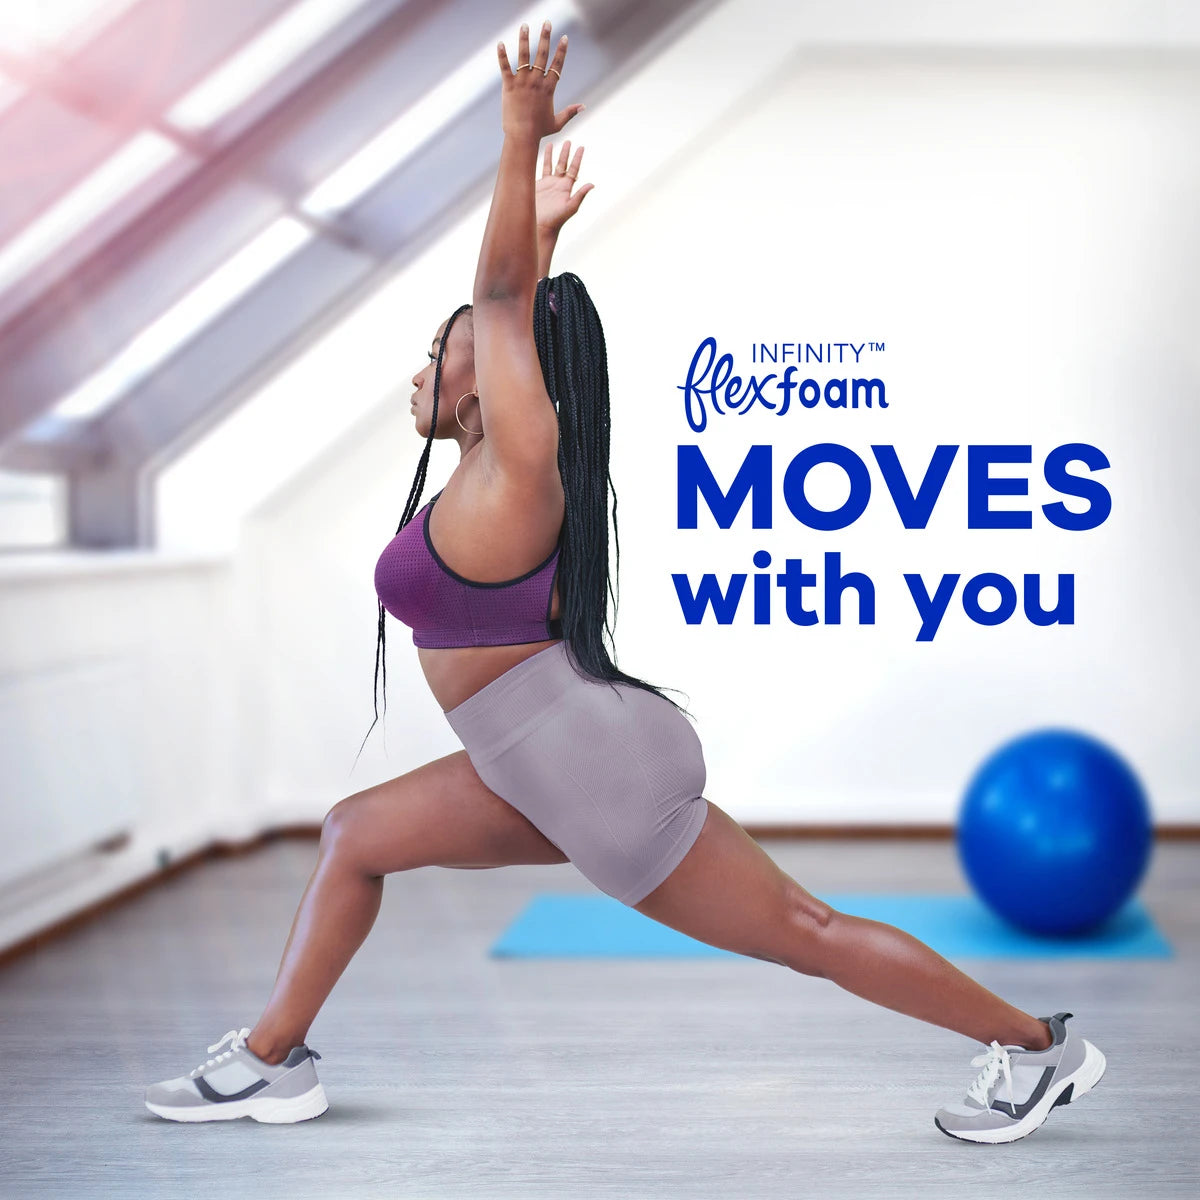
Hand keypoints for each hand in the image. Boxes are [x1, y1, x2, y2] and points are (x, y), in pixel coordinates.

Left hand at [497, 19, 583, 139]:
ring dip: (524, 39)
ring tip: (525, 25)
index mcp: (548, 88)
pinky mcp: (509, 85)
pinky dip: (502, 55)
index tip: (564, 38)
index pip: (557, 64)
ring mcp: (522, 82)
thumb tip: (584, 107)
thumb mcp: (557, 122)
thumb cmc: (539, 131)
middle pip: (542, 54)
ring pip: (524, 56)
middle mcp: (536, 81)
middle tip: (547, 23)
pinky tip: (500, 43)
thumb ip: (570, 112)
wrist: (522, 136)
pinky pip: (505, 67)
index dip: (561, 50)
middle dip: (545, 37)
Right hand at [536, 141, 593, 233]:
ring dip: (555, 155)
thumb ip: (580, 195)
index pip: (574, 169)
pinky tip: (542, 154)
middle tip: (569, 141)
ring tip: (556, 143)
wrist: (541, 226)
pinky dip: (543, 161)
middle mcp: (558, 184)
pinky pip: (541, 170)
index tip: (581, 147)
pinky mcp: (538, 185)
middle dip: (567, 153)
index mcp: (567, 188)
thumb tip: (592, 184)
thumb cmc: (556, 220)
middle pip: (564, 165)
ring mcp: (548, 184)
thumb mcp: (570, 207)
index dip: (577, 158)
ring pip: (552, 166)